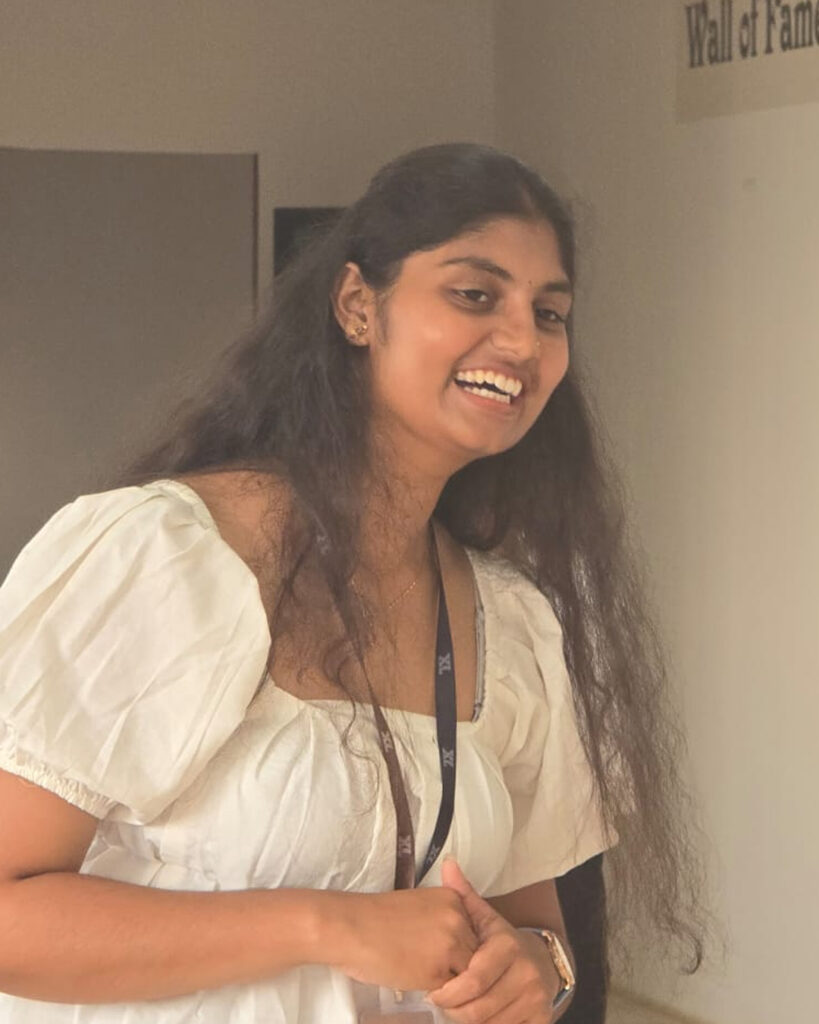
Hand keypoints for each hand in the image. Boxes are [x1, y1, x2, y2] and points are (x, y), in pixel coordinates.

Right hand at [329, 886, 480, 992]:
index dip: (456, 946)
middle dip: (455, 963)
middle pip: (474, 953)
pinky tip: (414, 977)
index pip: (473, 932)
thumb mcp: (420, 905)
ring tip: (420, 970)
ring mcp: (450, 943)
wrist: (352, 927)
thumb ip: (443, 919)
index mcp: (453, 898)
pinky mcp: (438, 969)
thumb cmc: (376, 919)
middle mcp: (458, 918)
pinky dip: (436, 990)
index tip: (437, 949)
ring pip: (465, 974)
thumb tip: (457, 944)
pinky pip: (449, 990)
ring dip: (447, 977)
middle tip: (427, 962)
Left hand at [426, 859, 560, 1022]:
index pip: (473, 979)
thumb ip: (464, 894)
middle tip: (440, 1005)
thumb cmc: (502, 942)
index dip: (448, 991)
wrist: (543, 962)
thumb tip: (447, 863)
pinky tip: (477, 1018)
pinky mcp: (541, 1020)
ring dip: (466, 1022)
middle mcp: (526, 973)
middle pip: (478, 1008)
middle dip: (453, 1010)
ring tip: (455, 1010)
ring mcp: (536, 999)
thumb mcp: (484, 918)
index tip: (431, 992)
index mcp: (508, 946)